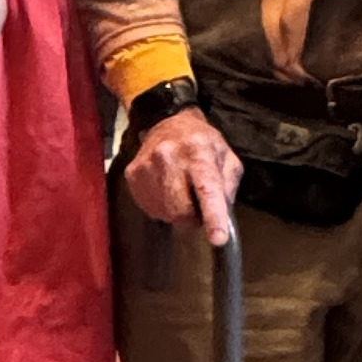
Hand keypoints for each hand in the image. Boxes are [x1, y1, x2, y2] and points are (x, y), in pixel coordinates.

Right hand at [124, 108, 242, 243]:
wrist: (167, 122)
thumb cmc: (201, 143)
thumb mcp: (226, 156)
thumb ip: (228, 186)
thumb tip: (223, 216)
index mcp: (198, 151)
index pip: (207, 189)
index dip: (213, 216)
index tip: (218, 239)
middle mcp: (169, 157)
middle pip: (182, 211)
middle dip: (194, 216)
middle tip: (198, 202)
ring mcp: (147, 166)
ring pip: (166, 214)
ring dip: (178, 211)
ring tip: (181, 190)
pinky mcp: (132, 175)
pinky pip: (152, 209)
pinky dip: (163, 206)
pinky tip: (166, 188)